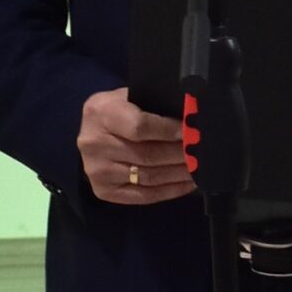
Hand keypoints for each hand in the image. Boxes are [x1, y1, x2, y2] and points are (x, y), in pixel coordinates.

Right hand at [78, 87, 196, 205]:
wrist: (89, 133)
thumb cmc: (116, 110)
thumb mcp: (128, 97)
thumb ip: (154, 106)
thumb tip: (190, 118)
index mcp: (101, 113)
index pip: (140, 127)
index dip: (169, 131)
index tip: (191, 132)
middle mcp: (95, 143)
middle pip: (147, 155)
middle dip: (180, 155)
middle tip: (202, 152)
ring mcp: (98, 171)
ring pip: (149, 176)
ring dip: (179, 174)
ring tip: (199, 168)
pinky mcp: (104, 191)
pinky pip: (144, 195)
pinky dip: (170, 190)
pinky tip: (188, 184)